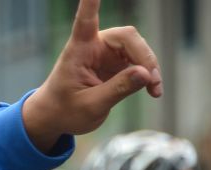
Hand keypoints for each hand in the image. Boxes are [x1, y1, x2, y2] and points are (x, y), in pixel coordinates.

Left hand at [23, 0, 162, 151]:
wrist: (56, 116)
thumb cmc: (65, 110)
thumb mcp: (90, 106)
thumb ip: (117, 90)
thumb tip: (146, 73)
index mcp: (78, 50)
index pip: (85, 20)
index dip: (91, 3)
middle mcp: (93, 45)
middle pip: (127, 36)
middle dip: (143, 56)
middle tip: (151, 80)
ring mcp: (107, 53)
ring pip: (138, 47)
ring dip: (149, 66)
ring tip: (154, 90)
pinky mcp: (116, 63)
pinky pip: (140, 62)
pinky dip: (148, 75)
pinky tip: (153, 90)